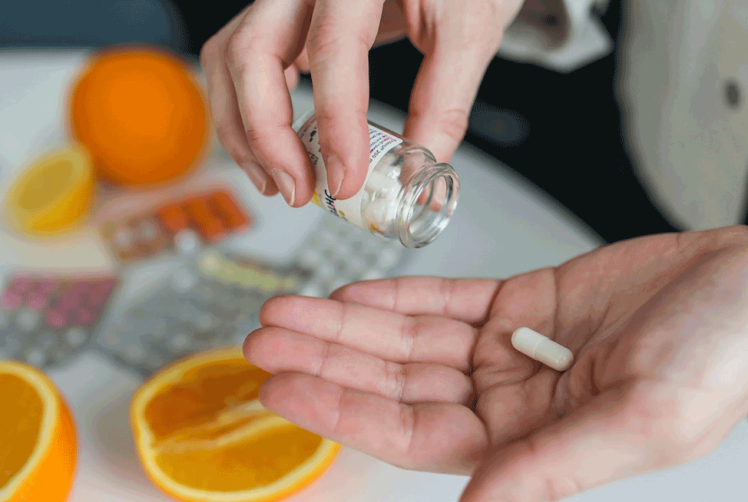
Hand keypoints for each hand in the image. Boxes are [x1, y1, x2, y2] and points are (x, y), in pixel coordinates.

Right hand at [200, 0, 524, 207]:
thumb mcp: (470, 29)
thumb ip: (444, 103)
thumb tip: (414, 175)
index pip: (332, 48)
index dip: (335, 125)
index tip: (346, 181)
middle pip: (250, 52)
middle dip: (266, 136)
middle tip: (299, 190)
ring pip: (229, 60)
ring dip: (244, 132)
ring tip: (281, 182)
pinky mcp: (282, 17)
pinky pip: (239, 63)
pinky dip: (247, 114)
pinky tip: (278, 151)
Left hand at [243, 225, 747, 501]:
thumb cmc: (720, 357)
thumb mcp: (642, 423)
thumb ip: (551, 470)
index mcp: (529, 444)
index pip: (410, 433)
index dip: (342, 411)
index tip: (284, 386)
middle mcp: (508, 401)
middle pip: (394, 383)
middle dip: (328, 359)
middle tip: (265, 339)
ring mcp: (508, 351)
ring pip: (408, 339)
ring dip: (348, 324)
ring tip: (288, 309)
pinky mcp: (519, 304)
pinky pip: (445, 301)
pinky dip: (398, 296)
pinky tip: (353, 294)